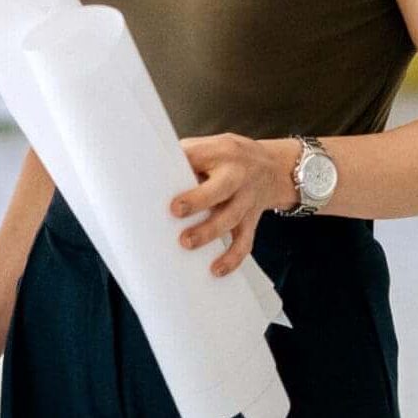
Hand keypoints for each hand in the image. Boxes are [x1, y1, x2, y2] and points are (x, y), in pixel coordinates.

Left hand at [173, 134, 299, 276]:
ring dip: (209, 232)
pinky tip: (216, 269)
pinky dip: (232, 257)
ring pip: (230, 218)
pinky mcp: (251, 220)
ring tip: (186, 244)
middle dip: (198, 201)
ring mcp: (246, 200)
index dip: (182, 167)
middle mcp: (237, 177)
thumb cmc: (225, 158)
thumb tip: (145, 174)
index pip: (199, 157)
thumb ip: (183, 158)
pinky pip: (245, 241)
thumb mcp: (207, 148)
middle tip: (175, 212)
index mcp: (220, 154)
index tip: (162, 179)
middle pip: (220, 189)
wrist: (272, 168)